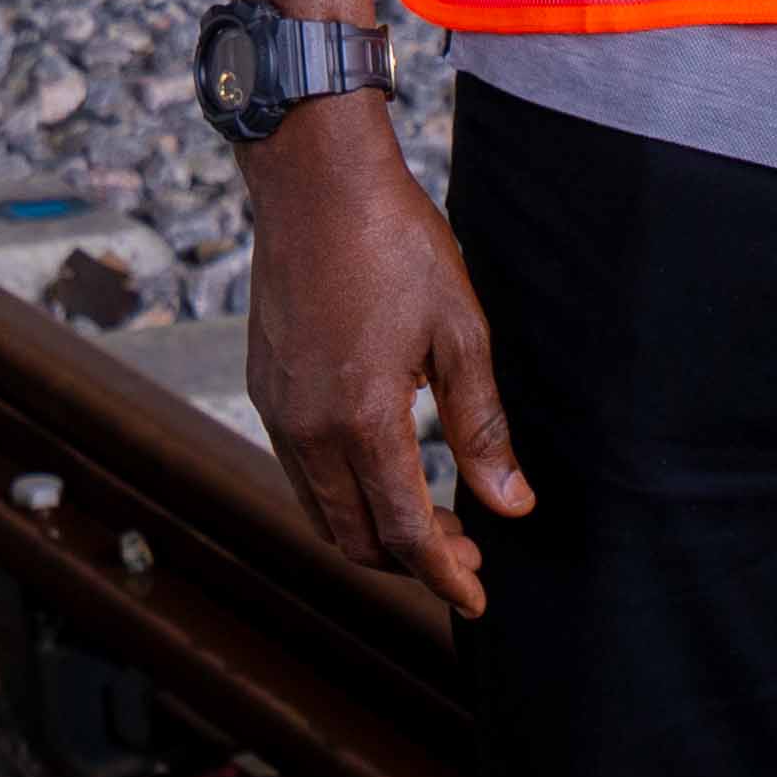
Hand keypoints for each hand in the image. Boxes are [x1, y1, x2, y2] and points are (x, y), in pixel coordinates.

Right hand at [240, 93, 530, 613]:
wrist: (314, 179)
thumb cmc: (395, 242)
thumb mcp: (460, 330)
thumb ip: (482, 426)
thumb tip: (511, 505)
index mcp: (363, 419)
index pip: (407, 533)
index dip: (446, 577)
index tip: (478, 598)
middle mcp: (309, 428)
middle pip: (356, 538)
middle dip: (412, 562)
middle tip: (465, 551)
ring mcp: (278, 409)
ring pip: (321, 510)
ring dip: (373, 532)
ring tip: (427, 519)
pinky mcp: (265, 385)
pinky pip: (299, 470)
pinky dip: (340, 493)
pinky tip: (379, 468)